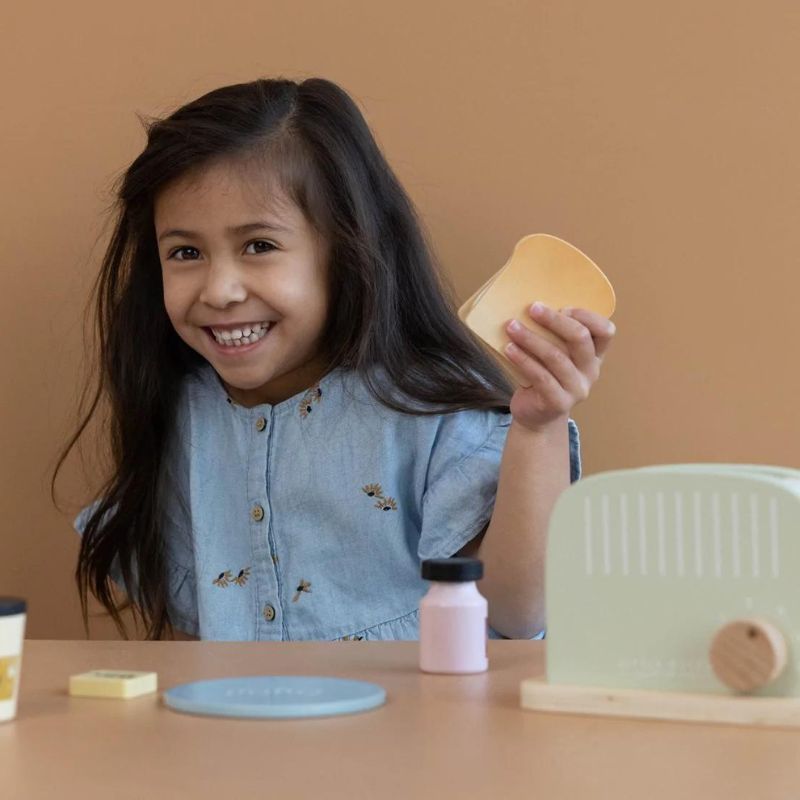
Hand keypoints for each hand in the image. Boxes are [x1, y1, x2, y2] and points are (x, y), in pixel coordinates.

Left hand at [504, 302, 615, 432]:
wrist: (536, 416)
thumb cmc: (544, 376)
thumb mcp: (554, 354)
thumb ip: (553, 336)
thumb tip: (530, 305)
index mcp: (594, 355)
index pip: (605, 331)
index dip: (587, 316)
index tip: (562, 306)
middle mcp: (590, 371)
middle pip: (580, 339)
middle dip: (555, 320)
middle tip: (532, 308)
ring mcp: (576, 389)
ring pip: (556, 357)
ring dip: (531, 338)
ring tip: (511, 327)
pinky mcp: (558, 402)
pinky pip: (540, 376)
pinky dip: (523, 359)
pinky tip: (509, 349)